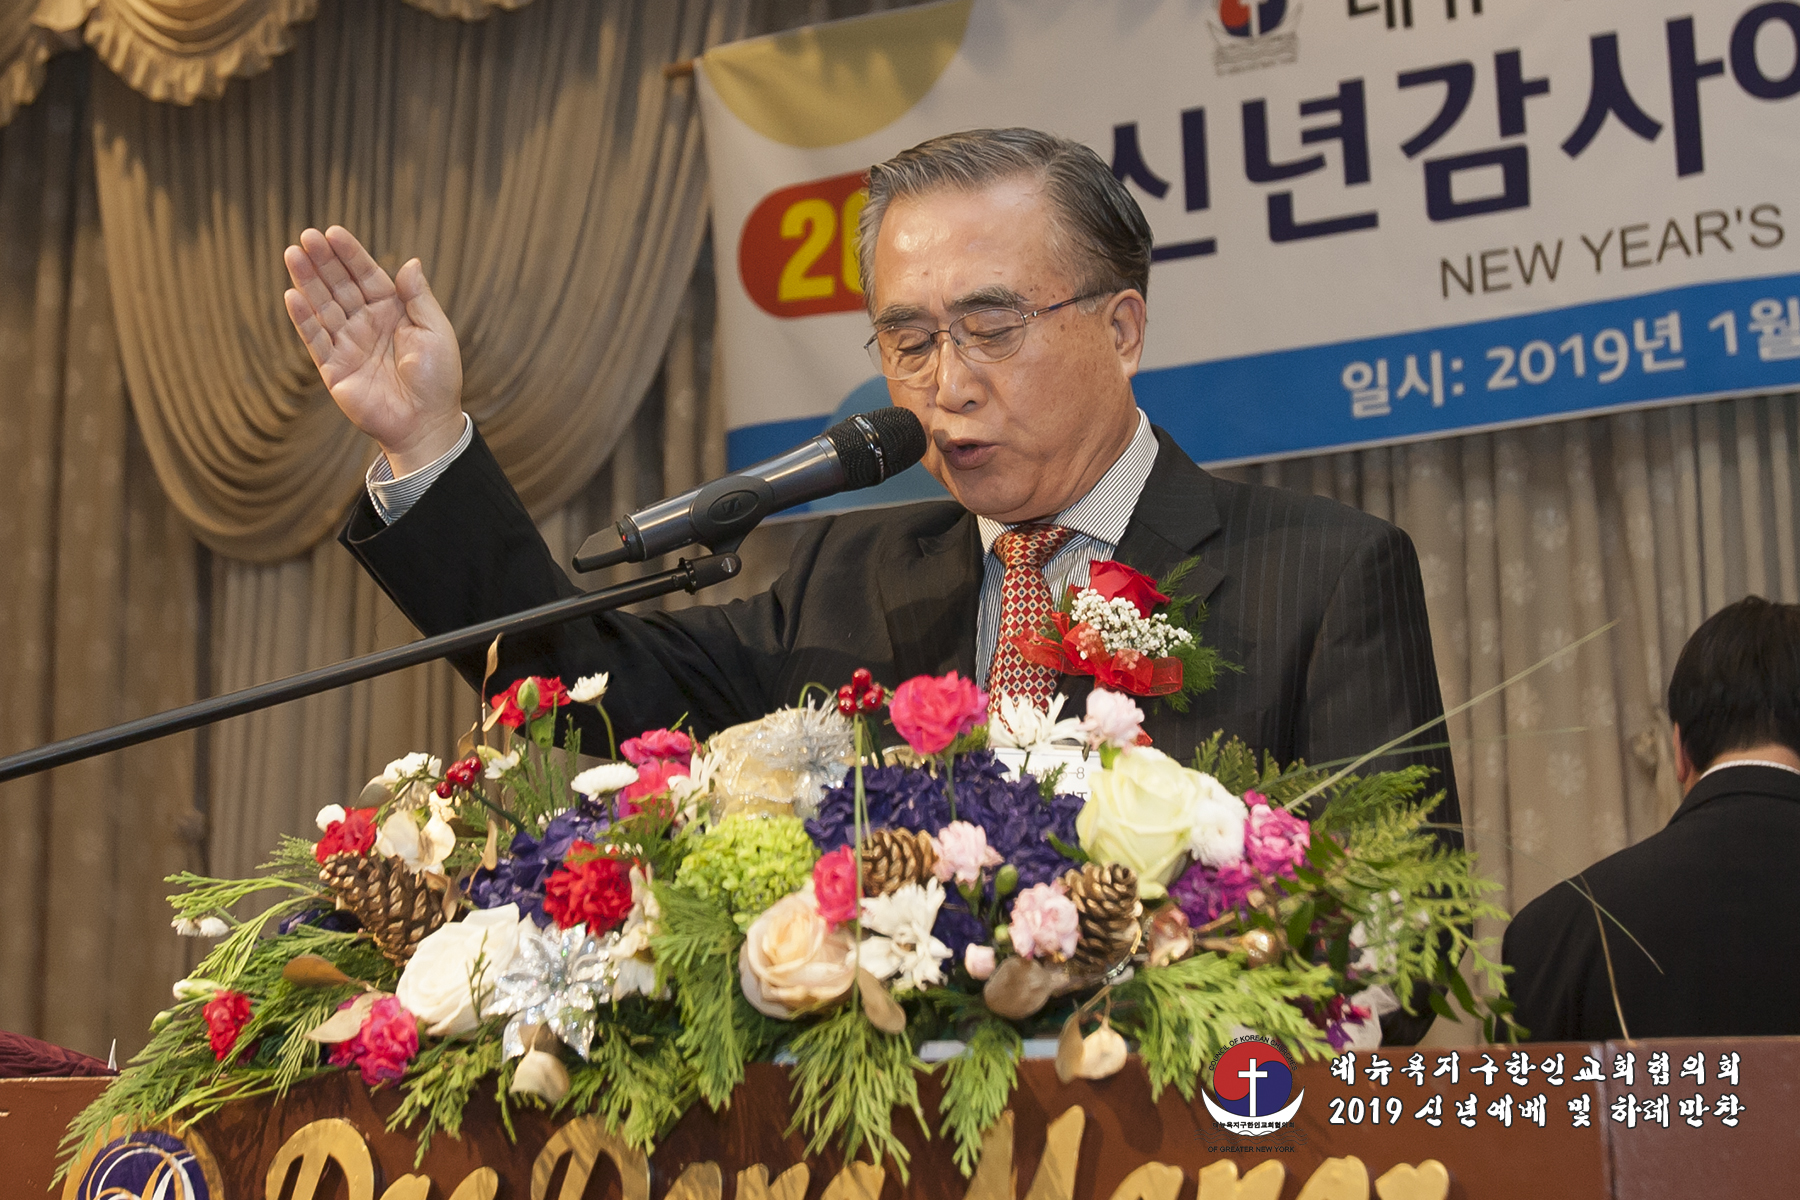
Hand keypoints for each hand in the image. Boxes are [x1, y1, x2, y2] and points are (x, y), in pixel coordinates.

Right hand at [283, 226, 464, 475]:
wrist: (426, 424)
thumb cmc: (438, 378)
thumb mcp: (436, 332)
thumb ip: (418, 298)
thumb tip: (410, 262)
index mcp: (393, 312)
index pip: (367, 276)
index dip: (351, 255)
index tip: (333, 233)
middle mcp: (367, 324)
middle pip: (340, 286)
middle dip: (323, 261)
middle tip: (306, 236)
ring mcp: (349, 345)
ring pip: (323, 307)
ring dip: (308, 282)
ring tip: (292, 255)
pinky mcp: (334, 368)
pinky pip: (316, 339)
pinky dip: (304, 319)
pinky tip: (292, 295)